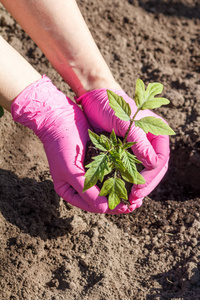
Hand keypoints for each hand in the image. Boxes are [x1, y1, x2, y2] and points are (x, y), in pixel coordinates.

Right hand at [11, 76, 133, 213]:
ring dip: (122, 189)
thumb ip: (86, 191)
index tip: (128, 207)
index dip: (111, 208)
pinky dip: (119, 175)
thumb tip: (104, 209)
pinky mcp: (95, 159)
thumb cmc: (62, 145)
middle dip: (119, 201)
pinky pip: (109, 171)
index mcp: (69, 191)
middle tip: (136, 203)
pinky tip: (132, 176)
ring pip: (108, 186)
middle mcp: (79, 184)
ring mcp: (88, 171)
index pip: (93, 206)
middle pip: (102, 198)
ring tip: (137, 194)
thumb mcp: (72, 171)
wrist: (59, 116)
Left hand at [76, 88, 169, 204]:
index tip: (137, 190)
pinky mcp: (126, 150)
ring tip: (129, 199)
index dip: (150, 177)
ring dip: (138, 185)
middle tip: (133, 200)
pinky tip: (123, 189)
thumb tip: (154, 164)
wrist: (94, 96)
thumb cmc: (110, 106)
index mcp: (158, 132)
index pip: (160, 160)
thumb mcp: (125, 122)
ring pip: (144, 171)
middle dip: (146, 185)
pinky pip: (132, 168)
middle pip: (155, 168)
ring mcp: (139, 146)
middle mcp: (151, 141)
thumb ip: (140, 142)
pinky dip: (128, 180)